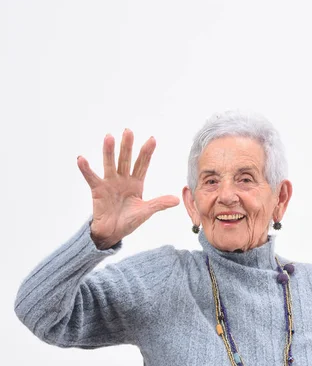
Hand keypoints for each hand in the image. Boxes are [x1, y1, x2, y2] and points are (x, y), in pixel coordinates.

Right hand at [77, 129, 179, 247]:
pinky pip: (91, 177)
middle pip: (125, 160)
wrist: (112, 233)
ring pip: (110, 164)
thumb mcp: (145, 211)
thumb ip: (159, 204)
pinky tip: (81, 159)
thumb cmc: (128, 221)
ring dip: (109, 151)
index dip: (146, 153)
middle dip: (127, 146)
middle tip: (128, 131)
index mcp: (136, 183)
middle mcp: (122, 179)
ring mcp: (110, 183)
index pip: (142, 165)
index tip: (152, 139)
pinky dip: (86, 169)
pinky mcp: (98, 190)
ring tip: (109, 137)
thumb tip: (176, 200)